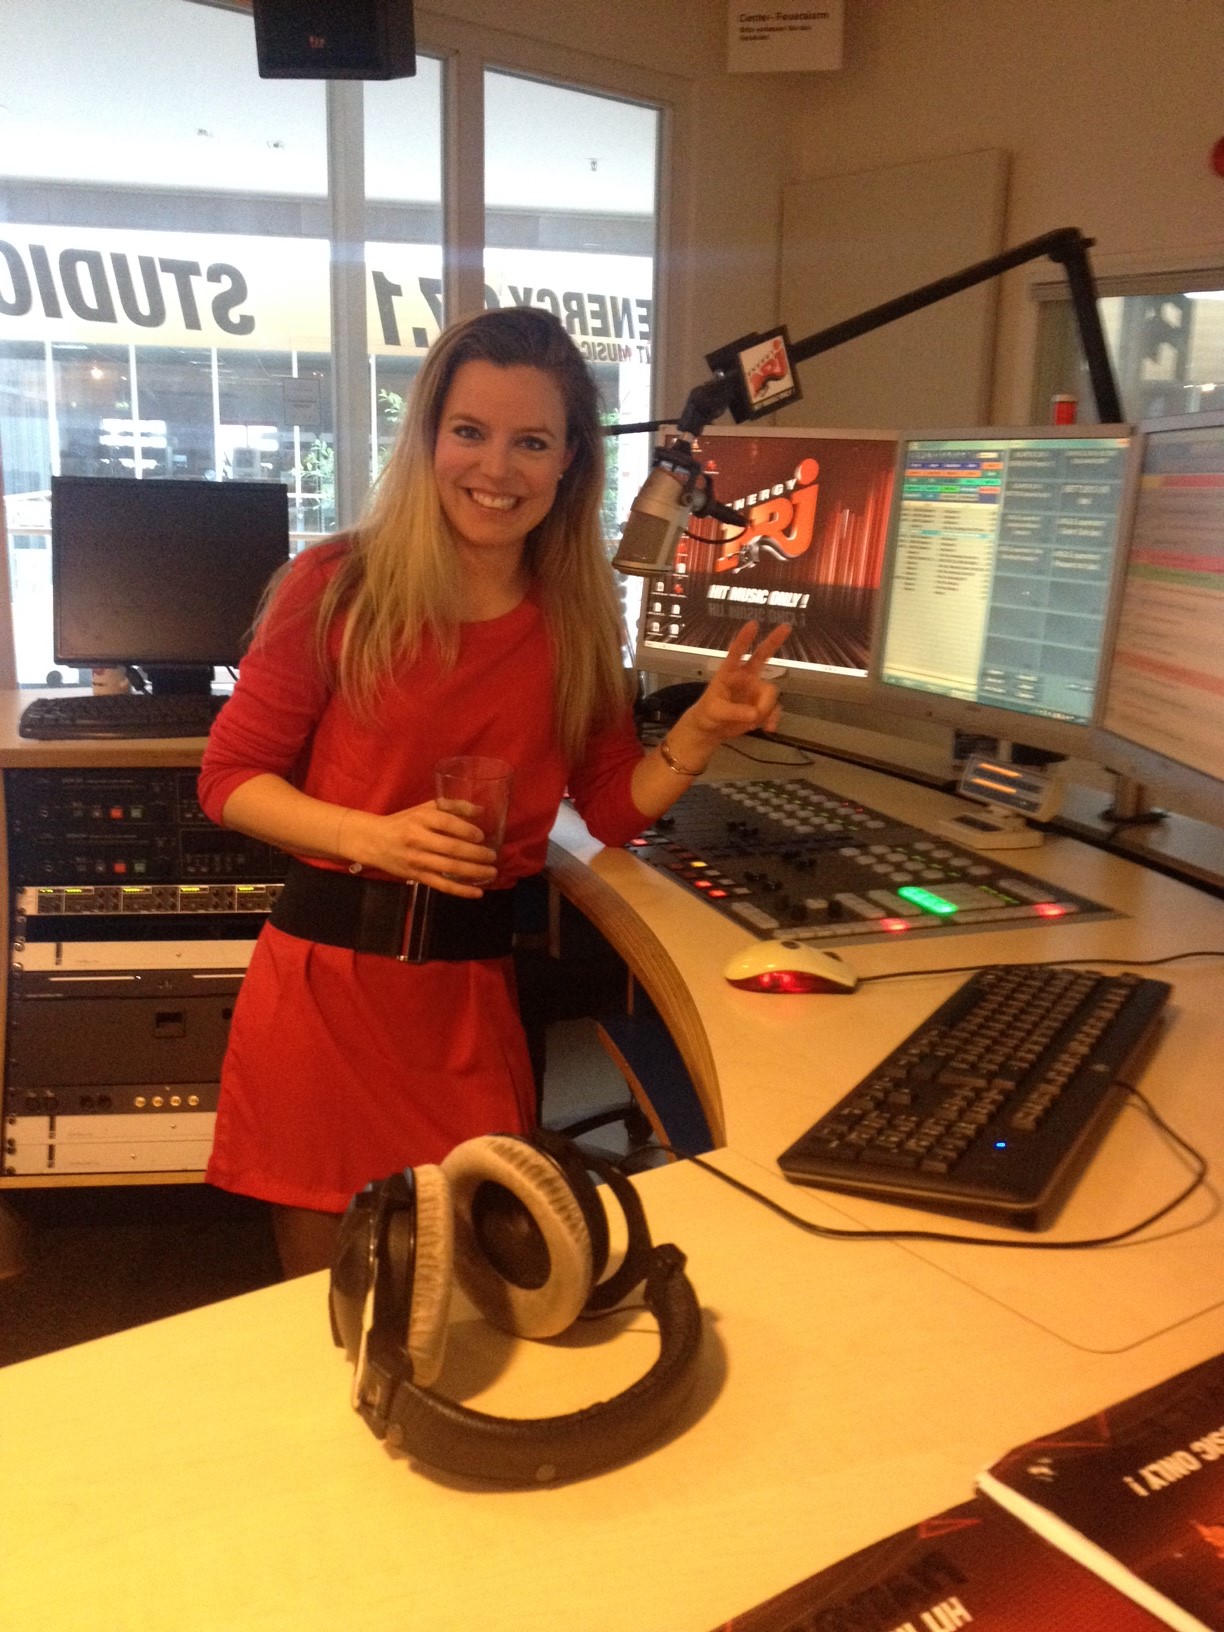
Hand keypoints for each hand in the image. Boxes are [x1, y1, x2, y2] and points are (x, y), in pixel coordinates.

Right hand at [343, 801, 497, 897]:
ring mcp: (417, 860)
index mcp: (420, 819)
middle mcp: (418, 839)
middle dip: (476, 854)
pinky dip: (461, 891)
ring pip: (449, 868)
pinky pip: (441, 885)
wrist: (374, 841)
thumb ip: (451, 807)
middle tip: (493, 856)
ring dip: (474, 872)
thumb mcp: (424, 809)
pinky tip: (477, 893)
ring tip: (492, 872)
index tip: (482, 836)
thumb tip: (480, 811)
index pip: (447, 823)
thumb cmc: (403, 822)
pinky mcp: (417, 876)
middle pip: (452, 848)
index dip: (467, 830)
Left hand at [681, 620, 791, 748]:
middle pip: (762, 655)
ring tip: (751, 722)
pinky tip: (767, 728)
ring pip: (771, 693)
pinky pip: (775, 708)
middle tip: (786, 626)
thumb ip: (733, 711)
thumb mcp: (715, 712)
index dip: (744, 639)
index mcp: (729, 673)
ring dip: (766, 709)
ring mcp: (756, 690)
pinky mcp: (763, 705)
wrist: (711, 729)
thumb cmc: (708, 714)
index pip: (736, 652)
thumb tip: (754, 713)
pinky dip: (773, 718)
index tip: (753, 624)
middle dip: (774, 641)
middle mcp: (746, 677)